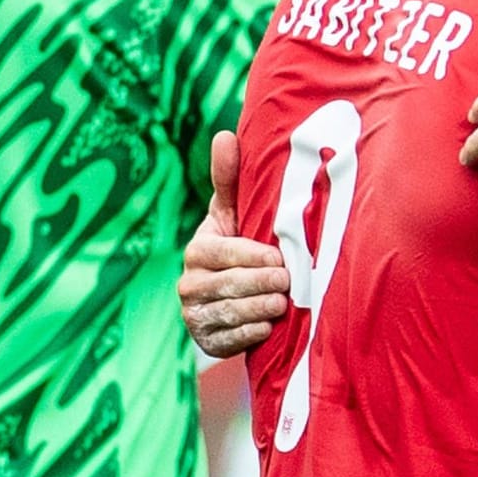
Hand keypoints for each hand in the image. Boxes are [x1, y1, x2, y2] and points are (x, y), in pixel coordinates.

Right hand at [178, 130, 288, 358]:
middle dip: (263, 284)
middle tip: (288, 282)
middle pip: (231, 285)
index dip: (254, 258)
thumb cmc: (238, 241)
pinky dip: (252, 332)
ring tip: (282, 303)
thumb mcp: (234, 211)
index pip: (225, 254)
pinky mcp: (206, 342)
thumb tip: (225, 134)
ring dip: (261, 309)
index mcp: (197, 250)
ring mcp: (195, 315)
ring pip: (232, 313)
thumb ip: (230, 178)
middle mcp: (189, 284)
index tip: (280, 259)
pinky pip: (232, 340)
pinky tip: (269, 325)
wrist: (230, 294)